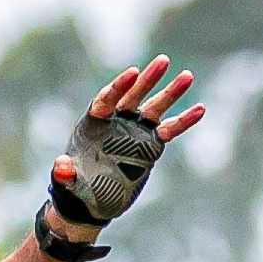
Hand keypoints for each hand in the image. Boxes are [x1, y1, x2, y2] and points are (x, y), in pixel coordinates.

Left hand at [50, 63, 208, 229]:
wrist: (91, 200)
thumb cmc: (75, 186)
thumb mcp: (66, 181)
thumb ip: (64, 173)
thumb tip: (61, 166)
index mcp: (94, 121)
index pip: (107, 98)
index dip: (119, 86)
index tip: (132, 73)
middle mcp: (117, 121)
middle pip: (134, 95)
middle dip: (148, 79)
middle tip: (163, 61)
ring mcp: (135, 130)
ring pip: (154, 107)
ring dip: (170, 92)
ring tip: (187, 75)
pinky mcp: (150, 144)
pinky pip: (169, 130)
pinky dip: (184, 121)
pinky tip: (200, 109)